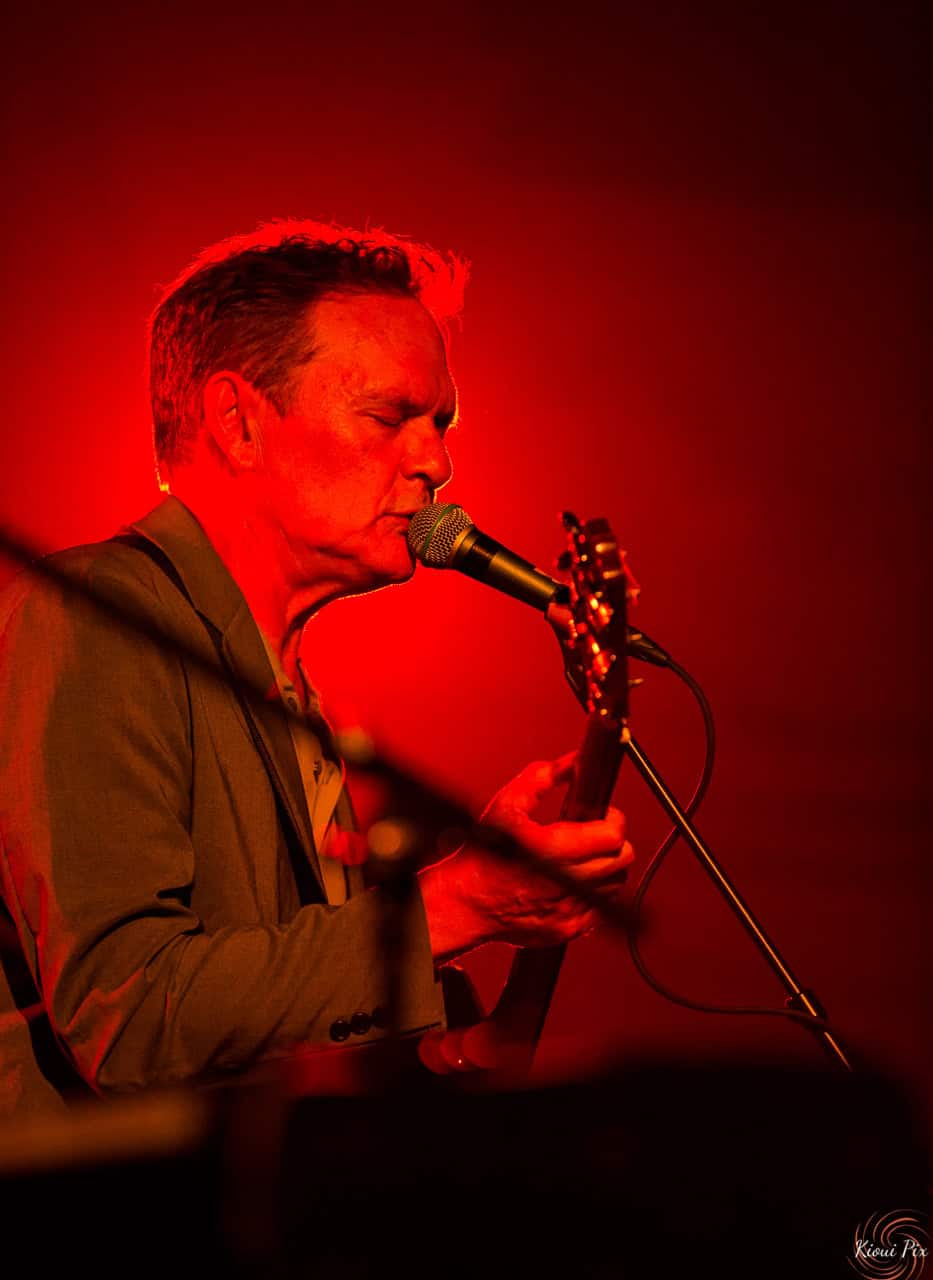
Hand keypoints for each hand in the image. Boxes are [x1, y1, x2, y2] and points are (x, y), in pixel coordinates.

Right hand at [418, 753, 632, 961]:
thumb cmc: (483, 855)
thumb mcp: (506, 805)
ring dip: (605, 868)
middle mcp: (568, 882)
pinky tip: (571, 883)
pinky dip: (593, 894)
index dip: (613, 820)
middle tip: (594, 834)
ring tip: (581, 858)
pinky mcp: (570, 929)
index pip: (613, 835)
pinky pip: (600, 908)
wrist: (466, 903)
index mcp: (554, 850)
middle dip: (613, 843)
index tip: (604, 815)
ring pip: (615, 885)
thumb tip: (572, 762)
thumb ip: (541, 778)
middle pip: (621, 860)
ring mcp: (571, 909)